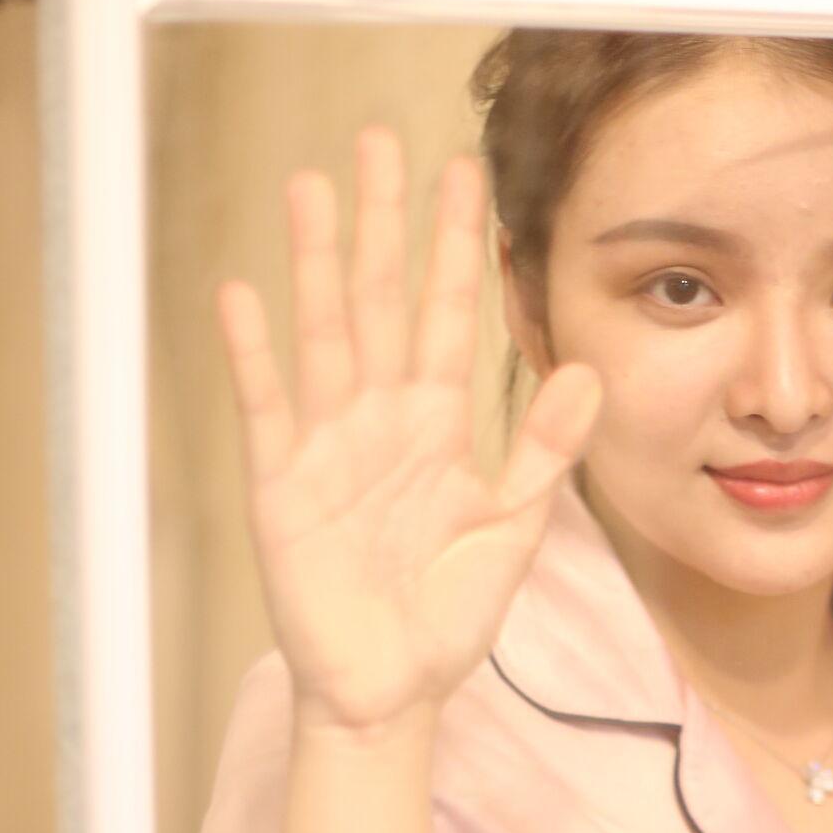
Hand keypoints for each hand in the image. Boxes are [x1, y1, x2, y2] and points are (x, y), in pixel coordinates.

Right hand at [217, 126, 601, 733]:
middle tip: (380, 139)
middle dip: (383, 222)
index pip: (451, 316)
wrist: (392, 692)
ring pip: (326, 335)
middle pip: (383, 301)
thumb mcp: (513, 530)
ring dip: (317, 263)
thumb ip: (544, 452)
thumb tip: (588, 372)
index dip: (458, 248)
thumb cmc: (449, 615)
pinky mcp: (281, 486)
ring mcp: (328, 446)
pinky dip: (256, 354)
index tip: (467, 174)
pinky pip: (269, 407)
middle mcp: (381, 420)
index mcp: (438, 426)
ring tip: (309, 188)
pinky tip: (243, 294)